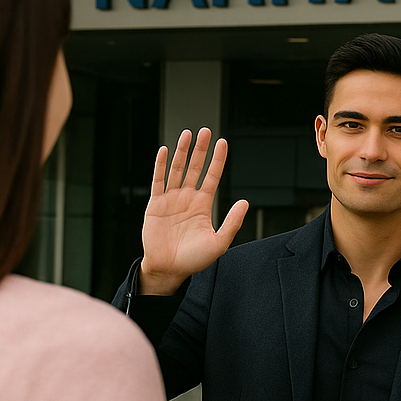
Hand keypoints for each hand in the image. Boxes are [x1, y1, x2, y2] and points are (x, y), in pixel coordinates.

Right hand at [139, 128, 248, 294]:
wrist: (170, 269)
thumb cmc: (194, 260)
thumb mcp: (219, 242)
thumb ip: (232, 222)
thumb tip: (245, 202)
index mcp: (203, 205)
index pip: (212, 176)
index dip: (217, 160)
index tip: (222, 142)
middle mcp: (187, 199)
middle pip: (195, 168)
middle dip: (200, 149)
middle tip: (205, 131)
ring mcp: (171, 200)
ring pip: (177, 170)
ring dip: (182, 152)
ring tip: (187, 134)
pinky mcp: (155, 205)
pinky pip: (158, 181)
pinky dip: (161, 166)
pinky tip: (165, 151)